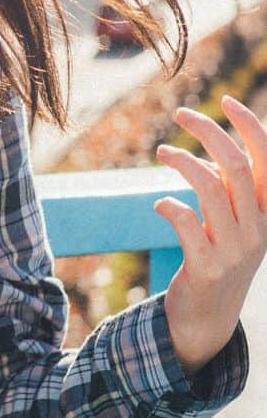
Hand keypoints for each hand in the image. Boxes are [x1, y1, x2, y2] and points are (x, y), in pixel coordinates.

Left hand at [154, 94, 266, 378]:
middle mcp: (257, 229)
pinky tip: (160, 205)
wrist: (208, 317)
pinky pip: (185, 222)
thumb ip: (229, 186)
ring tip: (163, 151)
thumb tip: (212, 150)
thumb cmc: (217, 254)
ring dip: (182, 161)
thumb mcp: (232, 219)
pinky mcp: (206, 268)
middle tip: (182, 113)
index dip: (251, 126)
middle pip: (236, 166)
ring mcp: (233, 250)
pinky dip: (168, 205)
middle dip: (208, 131)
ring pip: (209, 187)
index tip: (227, 100)